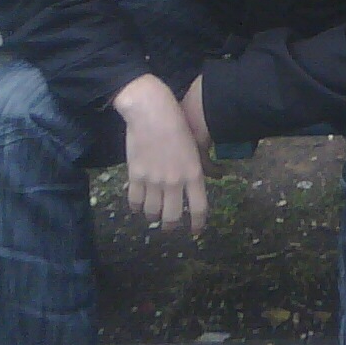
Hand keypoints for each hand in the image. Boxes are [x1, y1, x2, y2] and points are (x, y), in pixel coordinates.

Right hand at [111, 74, 208, 232]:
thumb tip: (210, 178)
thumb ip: (199, 166)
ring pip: (152, 212)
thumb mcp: (196, 147)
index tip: (195, 231)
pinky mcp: (135, 176)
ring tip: (153, 216)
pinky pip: (135, 201)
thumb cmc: (178, 124)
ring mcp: (154, 180)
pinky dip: (137, 207)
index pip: (198, 207)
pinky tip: (138, 206)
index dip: (197, 224)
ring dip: (153, 217)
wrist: (152, 112)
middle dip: (171, 226)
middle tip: (169, 227)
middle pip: (172, 217)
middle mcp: (174, 181)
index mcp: (194, 174)